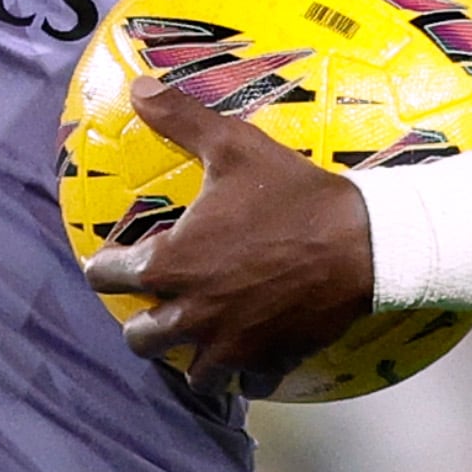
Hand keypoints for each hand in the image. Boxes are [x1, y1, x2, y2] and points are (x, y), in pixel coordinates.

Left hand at [79, 69, 375, 396]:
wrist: (366, 242)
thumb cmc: (292, 194)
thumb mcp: (232, 146)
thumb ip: (179, 118)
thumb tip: (137, 85)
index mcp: (170, 264)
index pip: (105, 278)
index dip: (105, 267)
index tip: (112, 263)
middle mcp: (192, 314)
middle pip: (140, 339)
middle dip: (142, 321)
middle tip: (158, 302)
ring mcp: (232, 346)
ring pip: (190, 374)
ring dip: (189, 355)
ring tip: (199, 334)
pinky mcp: (271, 362)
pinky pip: (246, 386)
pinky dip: (244, 374)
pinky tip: (248, 352)